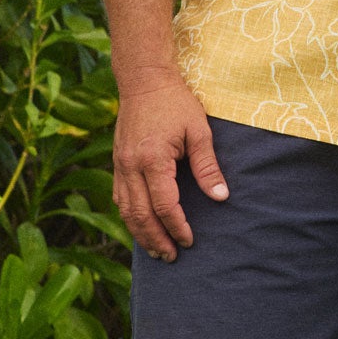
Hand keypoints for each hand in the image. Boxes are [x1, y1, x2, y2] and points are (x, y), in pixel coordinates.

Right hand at [113, 70, 228, 259]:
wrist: (144, 80)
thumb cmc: (175, 103)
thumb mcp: (199, 131)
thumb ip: (208, 167)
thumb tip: (221, 197)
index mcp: (153, 159)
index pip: (164, 205)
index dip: (177, 226)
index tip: (190, 240)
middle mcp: (130, 166)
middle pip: (140, 215)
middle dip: (156, 239)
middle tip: (171, 257)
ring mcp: (119, 165)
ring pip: (125, 210)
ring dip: (139, 233)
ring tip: (155, 250)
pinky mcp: (116, 162)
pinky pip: (119, 198)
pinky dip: (129, 216)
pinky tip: (140, 226)